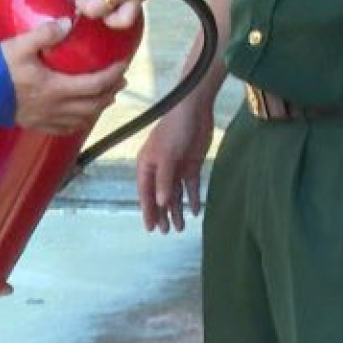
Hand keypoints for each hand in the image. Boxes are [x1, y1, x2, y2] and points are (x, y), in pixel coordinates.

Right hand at [0, 19, 129, 133]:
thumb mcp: (20, 45)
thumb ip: (45, 34)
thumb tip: (68, 23)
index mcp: (56, 88)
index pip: (96, 84)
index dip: (113, 75)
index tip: (123, 64)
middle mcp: (56, 107)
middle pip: (94, 104)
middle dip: (111, 92)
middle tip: (121, 80)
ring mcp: (46, 119)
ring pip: (82, 119)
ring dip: (98, 107)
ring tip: (107, 97)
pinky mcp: (36, 124)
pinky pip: (66, 128)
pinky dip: (80, 121)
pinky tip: (82, 115)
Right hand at [135, 97, 211, 232]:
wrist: (195, 110)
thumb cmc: (174, 129)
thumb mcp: (167, 156)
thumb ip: (164, 180)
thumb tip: (162, 203)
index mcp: (148, 165)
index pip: (146, 193)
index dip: (147, 210)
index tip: (150, 228)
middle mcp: (160, 168)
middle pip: (160, 196)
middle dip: (163, 214)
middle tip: (167, 232)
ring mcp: (176, 167)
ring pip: (175, 194)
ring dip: (177, 209)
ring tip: (181, 227)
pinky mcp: (192, 165)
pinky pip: (191, 186)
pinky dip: (193, 198)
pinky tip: (195, 211)